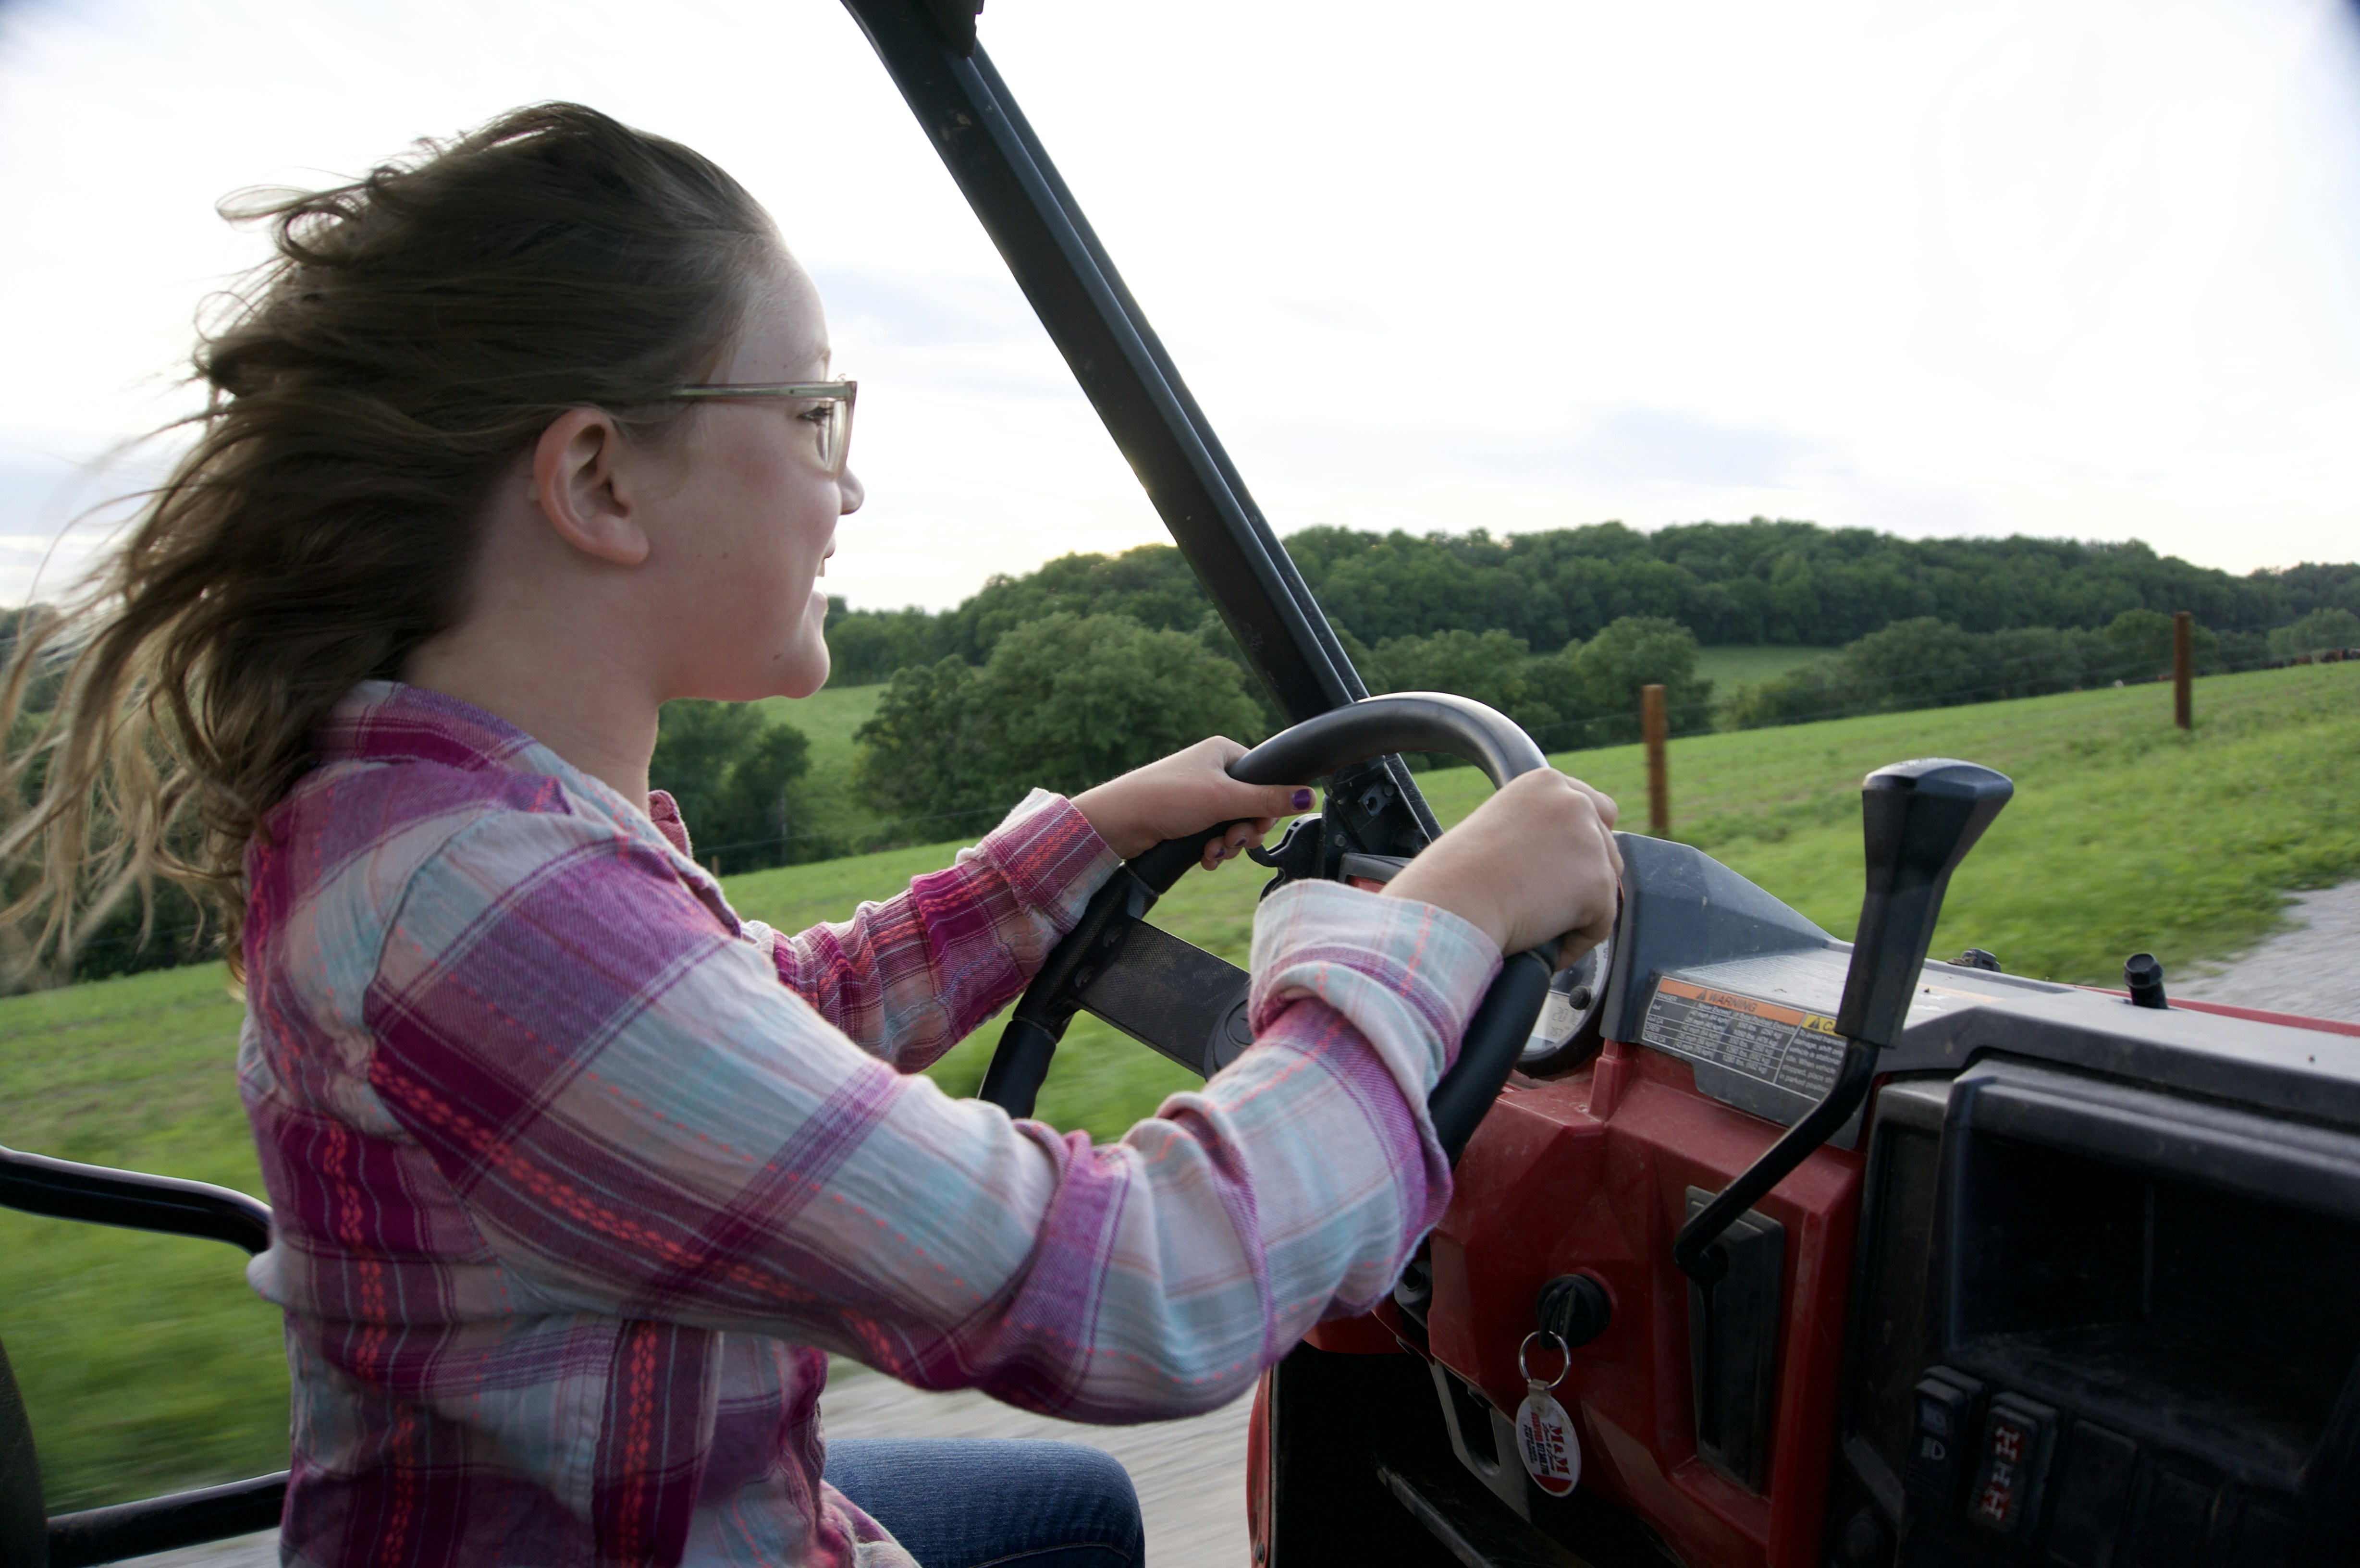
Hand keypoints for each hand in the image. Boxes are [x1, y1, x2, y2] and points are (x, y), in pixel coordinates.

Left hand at [1072, 737, 1315, 866]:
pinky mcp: (1187, 821)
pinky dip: (1213, 851)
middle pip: (1252, 808)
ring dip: (1228, 845)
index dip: (1266, 807)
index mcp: (1224, 754)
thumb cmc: (1165, 797)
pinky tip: (1204, 858)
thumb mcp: (1224, 797)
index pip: (1265, 780)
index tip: (1256, 823)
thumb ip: (1268, 799)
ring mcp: (1199, 798)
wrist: (1119, 823)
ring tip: (1212, 851)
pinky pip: (1215, 838)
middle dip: (1244, 831)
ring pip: (1234, 827)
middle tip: (1231, 840)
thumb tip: (1309, 796)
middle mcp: (1213, 773)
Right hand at [1382, 769, 1621, 960]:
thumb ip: (1537, 830)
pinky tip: (1548, 945)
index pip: (1594, 807)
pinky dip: (1578, 940)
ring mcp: (1590, 840)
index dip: (1582, 842)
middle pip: (1606, 846)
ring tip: (1541, 923)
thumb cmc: (1455, 877)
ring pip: (1608, 883)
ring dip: (1581, 908)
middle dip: (1584, 876)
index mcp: (1545, 783)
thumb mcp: (1499, 827)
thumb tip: (1563, 858)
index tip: (1565, 867)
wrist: (1452, 903)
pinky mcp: (1598, 883)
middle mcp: (1573, 801)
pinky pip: (1602, 922)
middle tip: (1548, 902)